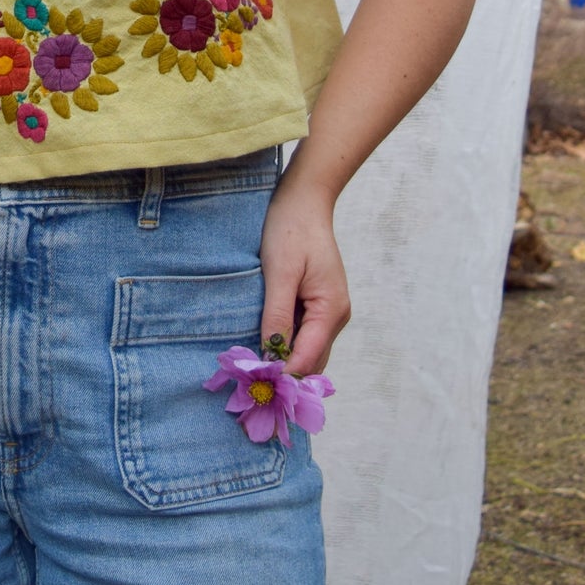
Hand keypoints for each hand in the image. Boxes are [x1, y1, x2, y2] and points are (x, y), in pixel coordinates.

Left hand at [258, 176, 351, 378]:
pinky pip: (304, 333)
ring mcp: (329, 311)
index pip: (307, 358)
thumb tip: (272, 356)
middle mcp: (336, 316)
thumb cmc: (291, 230)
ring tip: (253, 365)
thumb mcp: (280, 273)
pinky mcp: (318, 303)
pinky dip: (287, 342)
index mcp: (331, 310)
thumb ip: (277, 316)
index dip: (282, 373)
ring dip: (285, 359)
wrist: (304, 200)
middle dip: (284, 372)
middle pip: (311, 360)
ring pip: (308, 350)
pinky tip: (264, 341)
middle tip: (249, 381)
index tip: (253, 384)